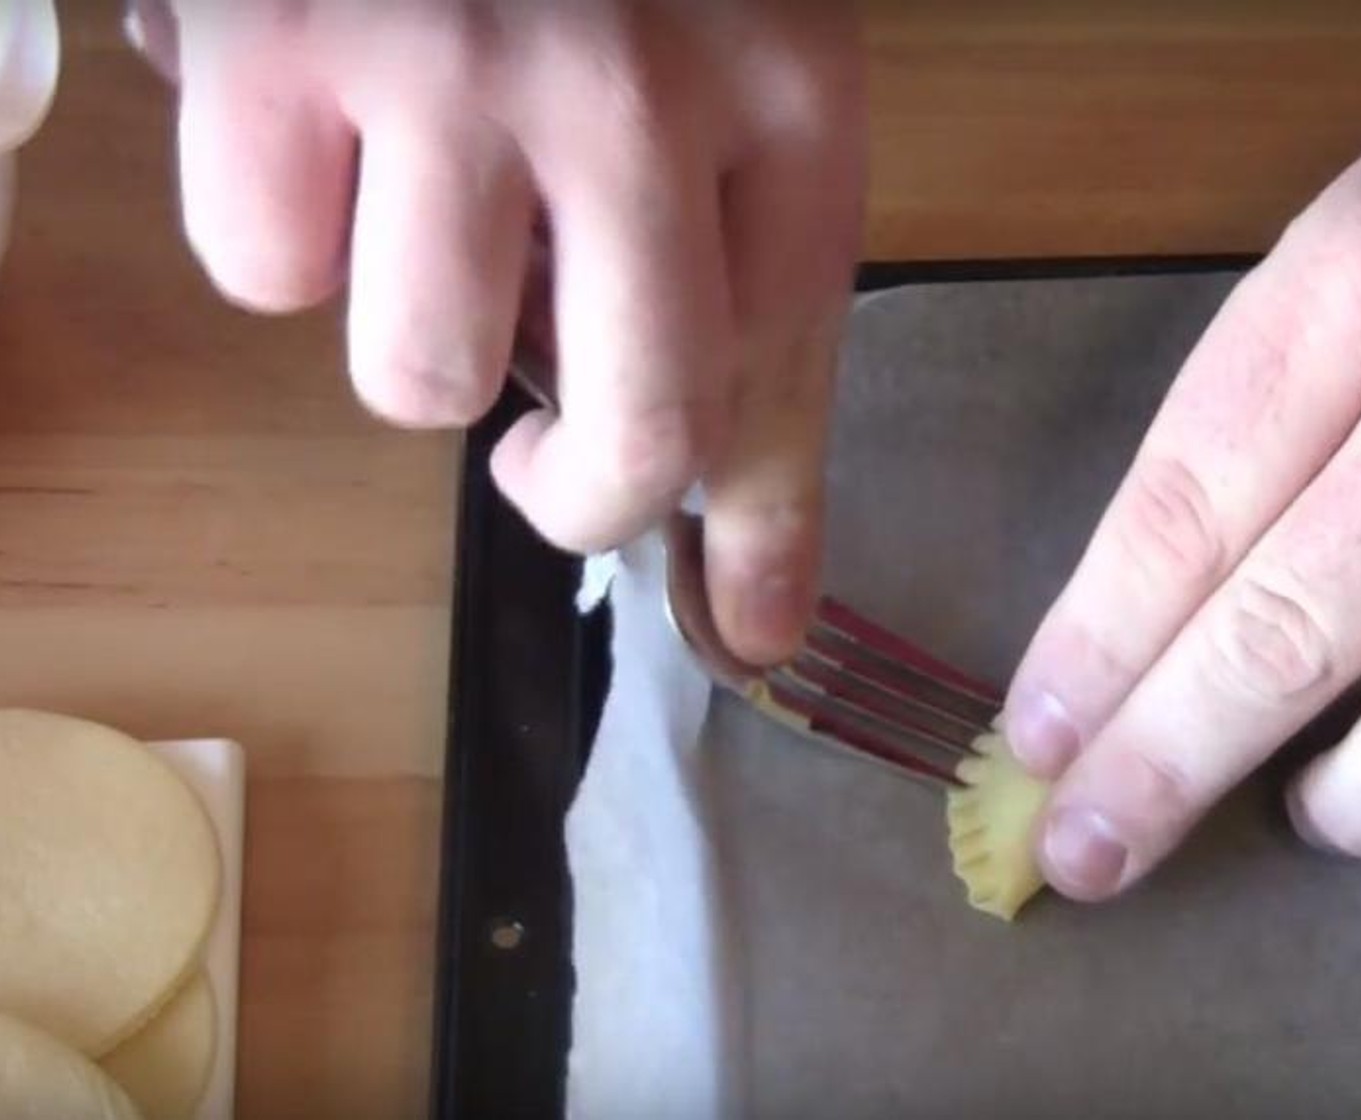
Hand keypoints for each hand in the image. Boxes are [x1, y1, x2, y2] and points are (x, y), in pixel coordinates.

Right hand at [128, 0, 865, 664]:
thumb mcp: (728, 85)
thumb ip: (735, 319)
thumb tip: (752, 607)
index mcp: (787, 94)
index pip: (794, 378)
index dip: (763, 535)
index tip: (747, 630)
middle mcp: (640, 91)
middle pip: (639, 427)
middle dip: (575, 498)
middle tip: (533, 468)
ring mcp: (456, 65)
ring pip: (415, 374)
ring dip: (411, 333)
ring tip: (418, 215)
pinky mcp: (282, 45)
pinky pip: (261, 268)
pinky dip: (281, 226)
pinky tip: (318, 133)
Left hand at [1005, 123, 1360, 899]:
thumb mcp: (1350, 256)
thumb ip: (1266, 411)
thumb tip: (1148, 612)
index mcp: (1354, 279)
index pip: (1188, 503)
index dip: (1101, 639)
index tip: (1037, 735)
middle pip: (1290, 619)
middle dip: (1172, 755)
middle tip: (1087, 852)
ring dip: (1357, 791)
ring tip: (1304, 816)